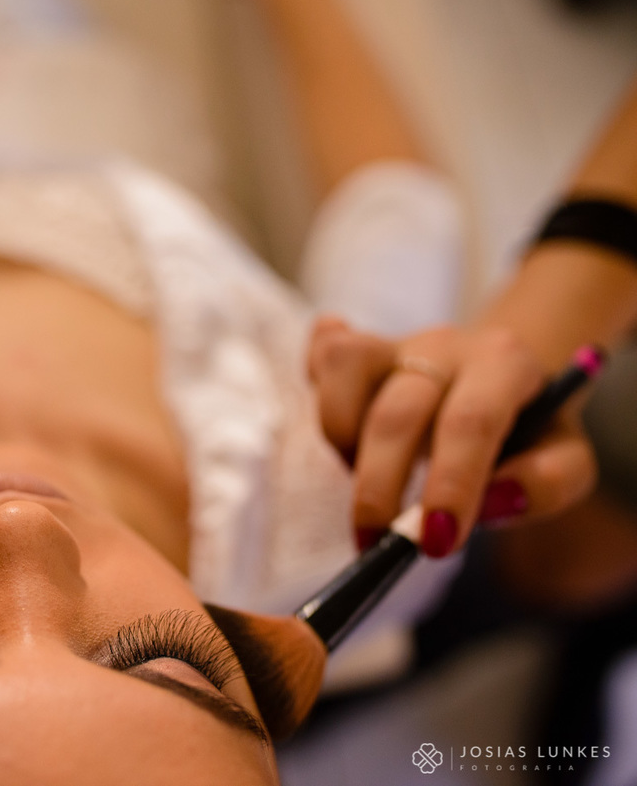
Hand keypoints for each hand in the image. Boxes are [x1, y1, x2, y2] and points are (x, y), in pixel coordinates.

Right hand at [307, 316, 597, 557]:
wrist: (504, 380)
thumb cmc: (528, 432)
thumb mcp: (567, 461)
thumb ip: (549, 484)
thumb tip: (492, 502)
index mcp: (503, 364)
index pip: (471, 422)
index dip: (450, 485)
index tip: (435, 544)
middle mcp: (443, 345)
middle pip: (396, 414)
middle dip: (379, 489)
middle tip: (376, 545)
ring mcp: (392, 341)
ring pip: (344, 375)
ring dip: (343, 443)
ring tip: (365, 476)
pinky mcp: (355, 347)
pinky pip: (320, 357)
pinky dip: (320, 394)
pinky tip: (342, 432)